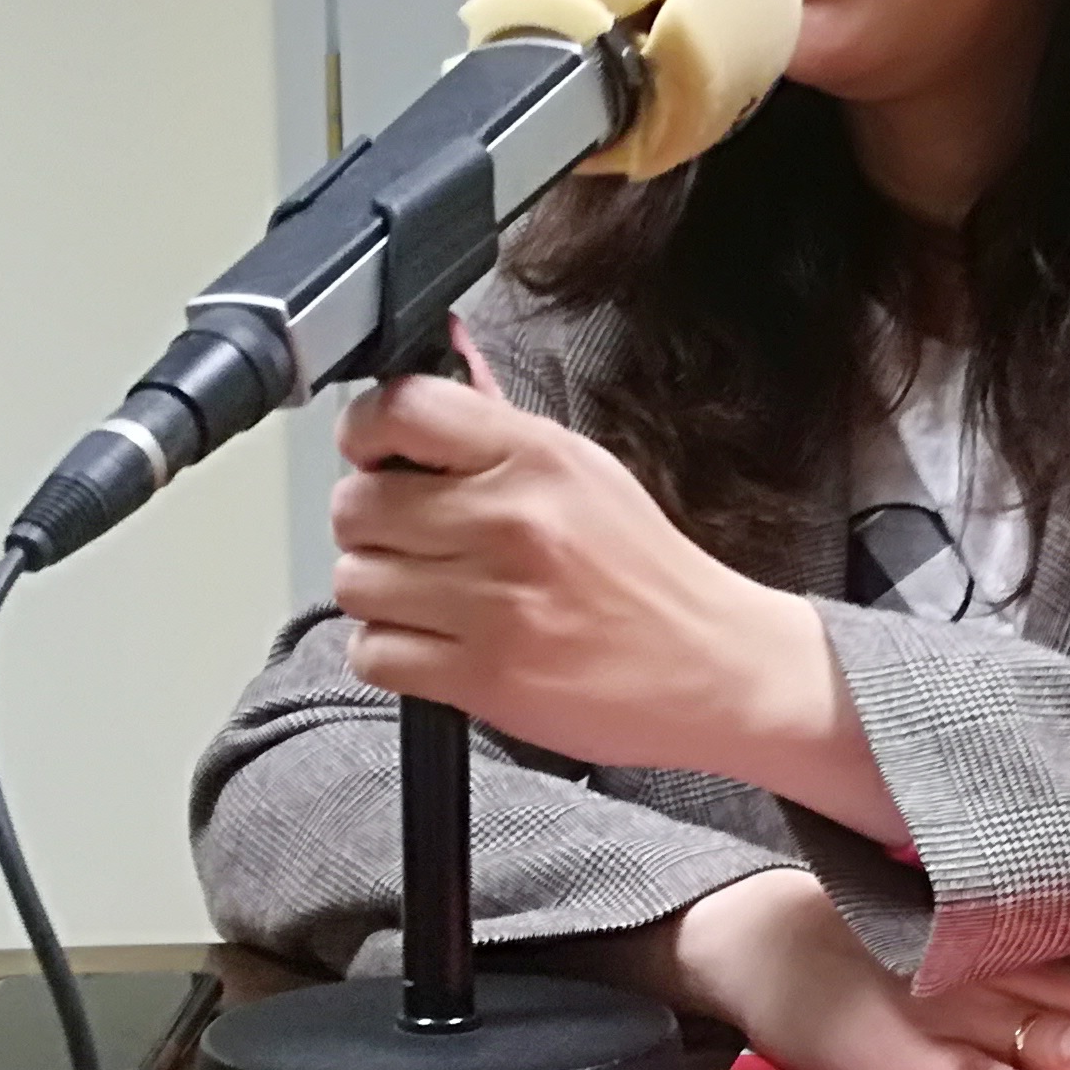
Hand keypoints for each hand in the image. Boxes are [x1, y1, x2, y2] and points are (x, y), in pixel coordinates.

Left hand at [332, 360, 854, 797]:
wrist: (714, 667)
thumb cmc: (648, 576)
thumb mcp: (584, 475)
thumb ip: (495, 437)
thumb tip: (419, 393)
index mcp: (537, 457)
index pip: (399, 410)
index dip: (365, 434)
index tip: (373, 457)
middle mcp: (512, 520)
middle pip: (355, 506)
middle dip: (373, 527)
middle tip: (414, 542)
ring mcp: (494, 601)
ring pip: (355, 582)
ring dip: (381, 594)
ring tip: (432, 599)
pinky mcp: (483, 675)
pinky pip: (372, 653)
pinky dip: (391, 653)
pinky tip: (435, 644)